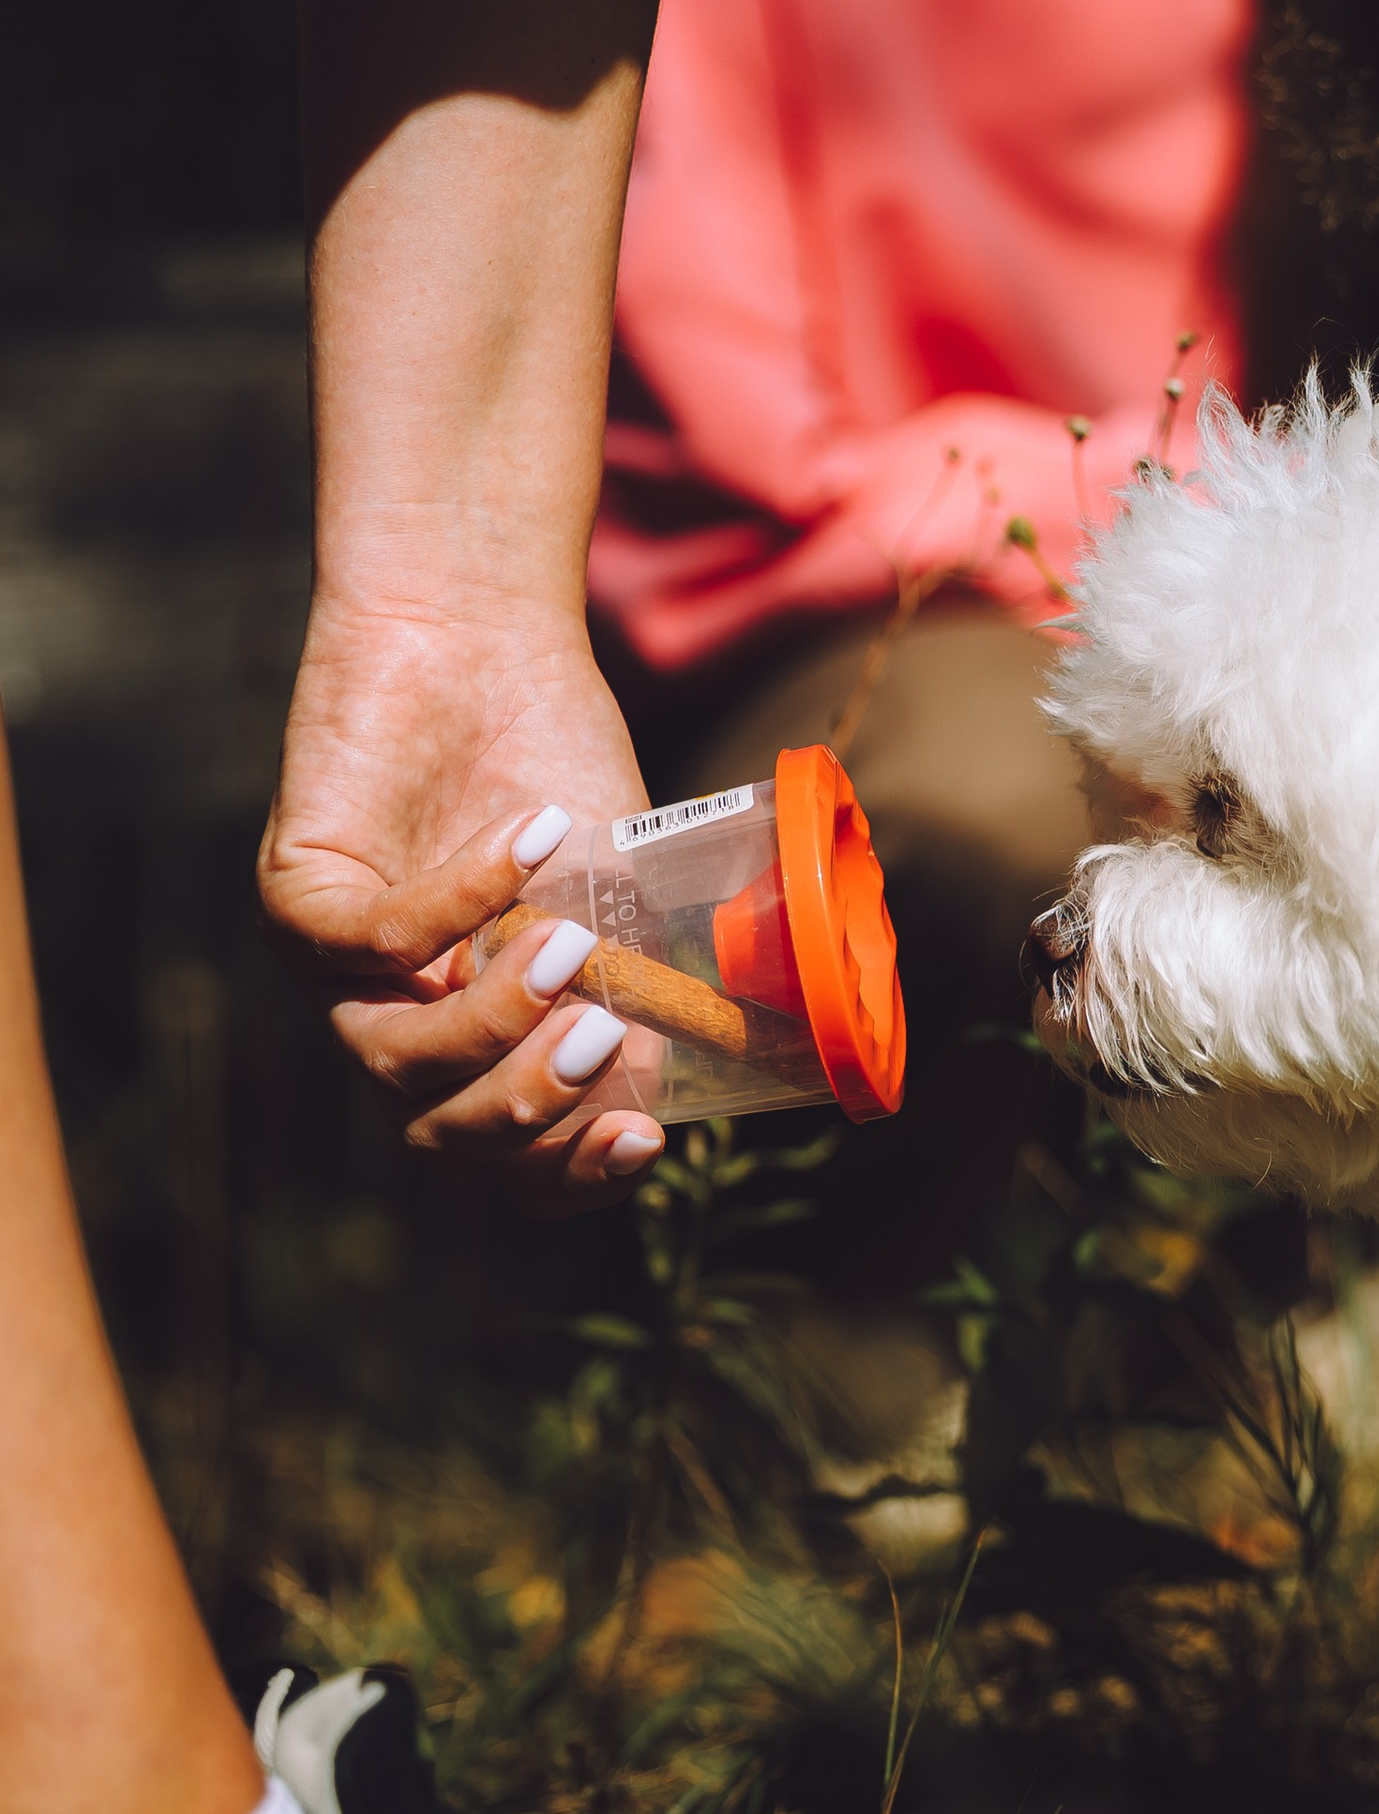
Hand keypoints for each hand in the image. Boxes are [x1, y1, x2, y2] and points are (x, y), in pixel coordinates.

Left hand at [259, 597, 666, 1209]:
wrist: (480, 639)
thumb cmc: (553, 763)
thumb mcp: (612, 899)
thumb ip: (622, 995)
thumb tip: (652, 1098)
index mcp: (475, 1039)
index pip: (505, 1158)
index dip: (568, 1174)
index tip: (643, 1137)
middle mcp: (396, 1021)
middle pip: (439, 1135)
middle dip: (527, 1105)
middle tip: (599, 1037)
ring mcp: (336, 970)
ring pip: (391, 1061)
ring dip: (489, 1019)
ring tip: (569, 945)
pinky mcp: (292, 898)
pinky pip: (367, 943)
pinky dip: (457, 901)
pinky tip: (534, 839)